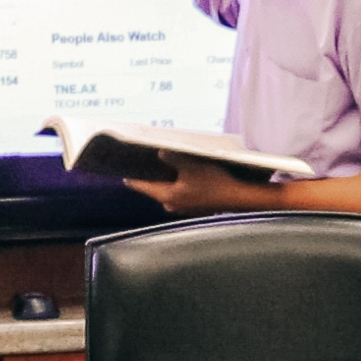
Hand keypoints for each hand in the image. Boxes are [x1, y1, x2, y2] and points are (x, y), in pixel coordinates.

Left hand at [147, 154, 276, 215]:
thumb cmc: (213, 183)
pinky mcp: (196, 206)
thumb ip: (172, 158)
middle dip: (153, 177)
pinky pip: (181, 193)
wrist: (237, 197)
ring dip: (168, 180)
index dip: (134, 179)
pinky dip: (180, 184)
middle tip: (147, 164)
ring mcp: (185, 207)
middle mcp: (173, 205)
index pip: (144, 187)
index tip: (123, 174)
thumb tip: (160, 153)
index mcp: (167, 196)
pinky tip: (185, 175)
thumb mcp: (191, 166)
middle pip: (156, 189)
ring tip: (167, 167)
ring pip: (170, 191)